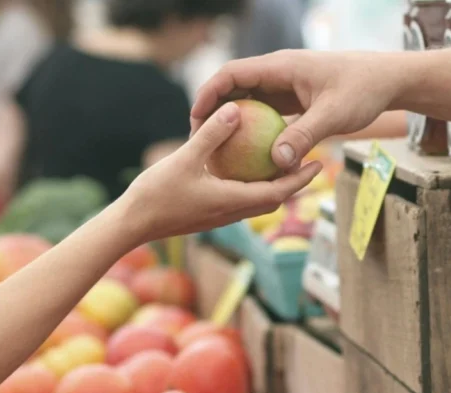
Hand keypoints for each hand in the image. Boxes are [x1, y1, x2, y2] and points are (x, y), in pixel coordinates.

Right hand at [118, 102, 322, 243]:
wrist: (131, 225)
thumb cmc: (156, 194)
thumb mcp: (185, 158)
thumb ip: (212, 135)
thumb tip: (236, 109)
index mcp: (232, 201)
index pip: (278, 192)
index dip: (300, 179)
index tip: (318, 164)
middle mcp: (232, 212)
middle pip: (274, 199)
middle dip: (295, 182)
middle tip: (311, 161)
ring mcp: (220, 215)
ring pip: (257, 201)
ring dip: (274, 185)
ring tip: (284, 163)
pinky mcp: (209, 214)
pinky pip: (240, 199)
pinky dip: (252, 185)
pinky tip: (245, 167)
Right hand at [191, 50, 405, 169]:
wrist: (387, 80)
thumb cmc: (363, 90)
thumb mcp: (334, 115)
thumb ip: (304, 136)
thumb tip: (276, 162)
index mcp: (281, 67)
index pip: (232, 74)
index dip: (209, 94)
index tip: (195, 118)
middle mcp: (279, 73)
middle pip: (234, 87)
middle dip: (214, 111)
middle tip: (199, 140)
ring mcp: (286, 86)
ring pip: (249, 101)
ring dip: (233, 122)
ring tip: (218, 150)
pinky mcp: (294, 99)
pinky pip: (266, 113)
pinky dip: (255, 130)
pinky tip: (249, 156)